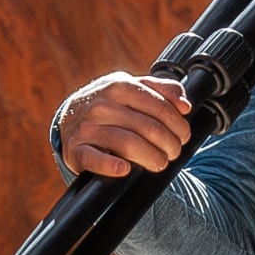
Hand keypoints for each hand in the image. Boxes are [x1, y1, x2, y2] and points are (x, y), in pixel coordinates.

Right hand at [58, 72, 191, 176]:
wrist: (69, 114)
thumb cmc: (111, 102)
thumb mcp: (134, 87)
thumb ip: (163, 90)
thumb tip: (184, 105)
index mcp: (120, 86)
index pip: (160, 107)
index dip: (179, 125)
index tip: (184, 136)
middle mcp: (102, 104)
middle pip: (149, 128)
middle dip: (169, 144)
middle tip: (174, 152)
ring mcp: (87, 126)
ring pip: (127, 143)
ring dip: (151, 157)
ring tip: (160, 163)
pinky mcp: (75, 149)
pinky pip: (94, 158)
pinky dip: (111, 165)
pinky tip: (125, 169)